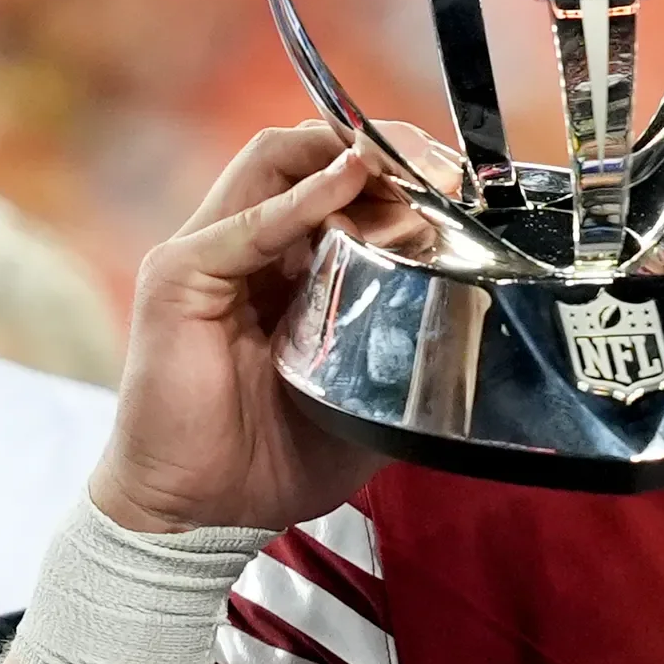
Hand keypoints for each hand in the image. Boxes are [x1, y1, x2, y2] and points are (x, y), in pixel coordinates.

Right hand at [89, 120, 456, 534]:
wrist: (203, 514)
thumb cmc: (275, 455)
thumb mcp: (367, 389)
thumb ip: (409, 345)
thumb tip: (484, 328)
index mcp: (287, 264)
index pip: (333, 177)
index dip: (395, 168)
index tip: (455, 181)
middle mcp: (245, 246)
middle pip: (305, 154)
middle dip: (380, 149)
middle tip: (440, 168)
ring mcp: (208, 255)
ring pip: (274, 163)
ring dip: (347, 160)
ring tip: (405, 171)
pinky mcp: (180, 279)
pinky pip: (248, 224)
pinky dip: (302, 200)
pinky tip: (347, 186)